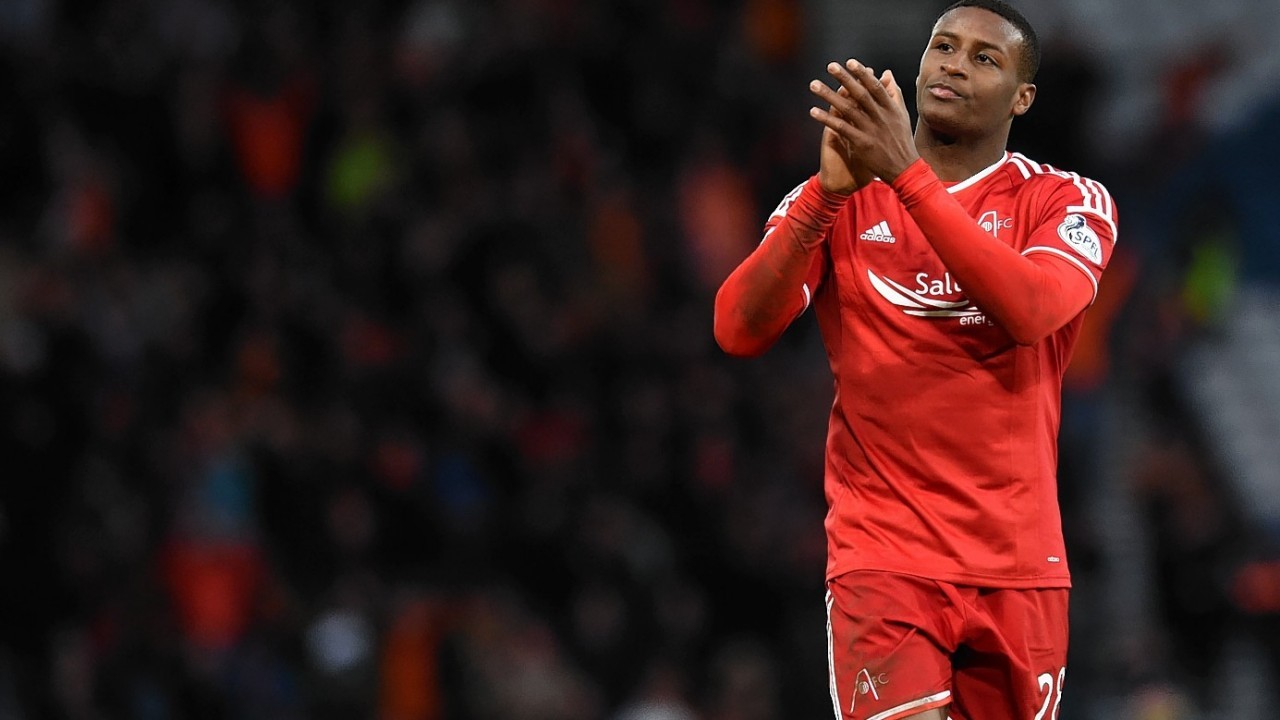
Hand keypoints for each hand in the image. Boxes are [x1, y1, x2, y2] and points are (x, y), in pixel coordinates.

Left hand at [809, 60, 918, 182]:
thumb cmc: (902, 141)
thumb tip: (887, 72)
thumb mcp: (902, 115)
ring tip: (814, 85)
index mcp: (891, 108)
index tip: (850, 62)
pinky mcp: (861, 143)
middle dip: (845, 78)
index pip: (875, 86)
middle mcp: (881, 117)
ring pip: (848, 109)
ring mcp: (871, 130)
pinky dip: (827, 119)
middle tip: (830, 66)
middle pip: (860, 94)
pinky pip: (841, 128)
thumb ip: (894, 93)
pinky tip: (813, 111)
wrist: (905, 169)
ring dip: (829, 96)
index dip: (862, 74)